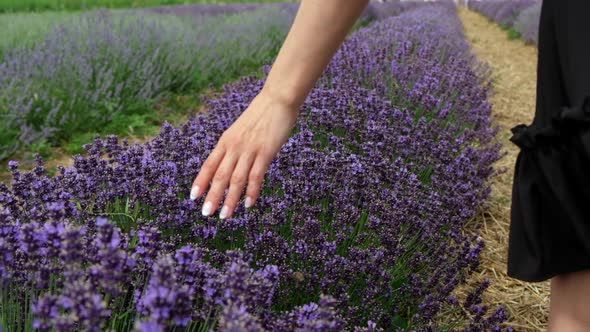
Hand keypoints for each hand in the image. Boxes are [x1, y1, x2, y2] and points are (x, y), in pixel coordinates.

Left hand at [190, 90, 299, 218]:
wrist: (278, 99)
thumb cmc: (262, 114)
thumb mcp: (242, 130)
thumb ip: (236, 147)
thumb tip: (233, 164)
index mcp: (226, 141)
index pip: (209, 164)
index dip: (201, 181)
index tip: (193, 197)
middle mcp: (234, 146)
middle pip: (219, 175)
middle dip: (212, 196)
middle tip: (205, 213)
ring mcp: (249, 150)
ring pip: (236, 179)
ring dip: (230, 199)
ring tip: (224, 216)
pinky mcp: (266, 152)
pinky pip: (256, 176)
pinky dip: (251, 192)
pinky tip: (248, 204)